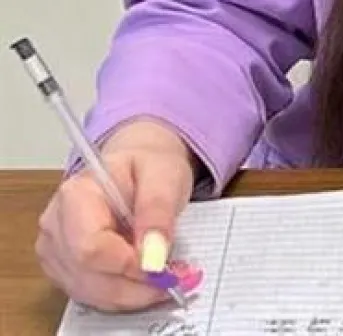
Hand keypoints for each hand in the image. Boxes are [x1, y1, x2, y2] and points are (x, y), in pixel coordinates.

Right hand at [36, 119, 195, 310]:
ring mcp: (56, 249)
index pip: (89, 246)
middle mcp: (57, 224)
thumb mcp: (165, 174)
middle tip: (169, 281)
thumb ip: (157, 210)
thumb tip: (153, 255)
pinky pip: (89, 294)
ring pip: (86, 291)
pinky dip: (120, 296)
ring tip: (162, 282)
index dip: (125, 264)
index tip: (160, 267)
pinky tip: (143, 284)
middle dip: (131, 285)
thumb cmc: (149, 166)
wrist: (139, 165)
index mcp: (76, 194)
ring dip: (128, 295)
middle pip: (85, 274)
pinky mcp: (64, 267)